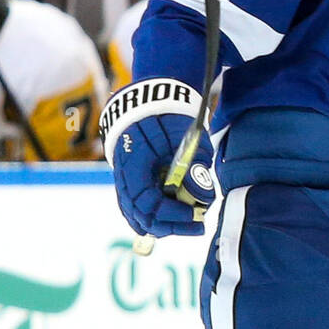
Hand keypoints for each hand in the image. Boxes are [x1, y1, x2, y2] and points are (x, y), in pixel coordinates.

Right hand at [100, 80, 214, 238]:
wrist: (148, 102)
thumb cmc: (169, 117)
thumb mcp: (186, 137)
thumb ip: (194, 165)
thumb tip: (204, 197)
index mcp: (134, 163)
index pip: (148, 202)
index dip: (171, 212)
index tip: (195, 214)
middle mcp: (124, 176)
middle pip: (141, 215)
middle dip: (172, 225)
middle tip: (199, 226)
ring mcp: (123, 179)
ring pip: (136, 215)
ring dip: (163, 225)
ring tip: (189, 226)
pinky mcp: (130, 181)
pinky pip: (134, 208)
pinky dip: (151, 218)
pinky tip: (170, 224)